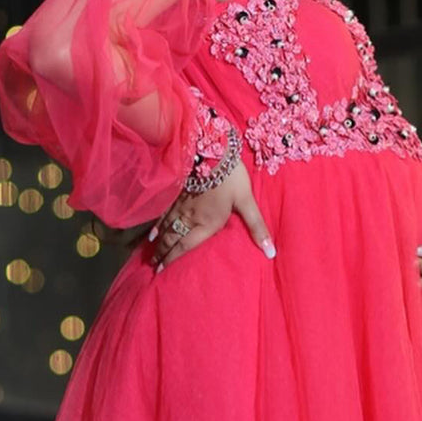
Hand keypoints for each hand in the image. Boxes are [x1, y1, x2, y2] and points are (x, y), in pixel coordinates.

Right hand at [148, 160, 274, 271]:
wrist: (211, 149)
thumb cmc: (231, 177)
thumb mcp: (247, 202)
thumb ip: (257, 227)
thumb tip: (271, 252)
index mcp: (207, 223)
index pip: (185, 246)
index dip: (172, 259)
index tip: (161, 271)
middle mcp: (190, 217)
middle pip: (172, 238)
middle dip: (162, 253)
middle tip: (153, 266)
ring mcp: (181, 205)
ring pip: (166, 227)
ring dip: (158, 242)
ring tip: (150, 253)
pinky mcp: (177, 192)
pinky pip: (163, 212)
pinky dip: (157, 224)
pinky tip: (152, 231)